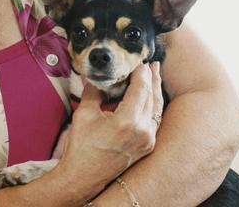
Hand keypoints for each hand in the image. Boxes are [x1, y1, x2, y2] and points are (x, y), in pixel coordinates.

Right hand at [55, 62, 162, 192]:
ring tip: (155, 74)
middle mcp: (143, 131)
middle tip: (150, 63)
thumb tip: (94, 75)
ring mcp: (148, 140)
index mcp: (128, 121)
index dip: (140, 73)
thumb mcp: (84, 114)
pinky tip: (150, 96)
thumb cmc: (82, 147)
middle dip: (151, 78)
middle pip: (152, 97)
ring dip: (155, 90)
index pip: (140, 88)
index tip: (137, 61)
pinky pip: (155, 119)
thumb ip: (93, 91)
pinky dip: (153, 105)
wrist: (84, 177)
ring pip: (156, 108)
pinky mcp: (147, 146)